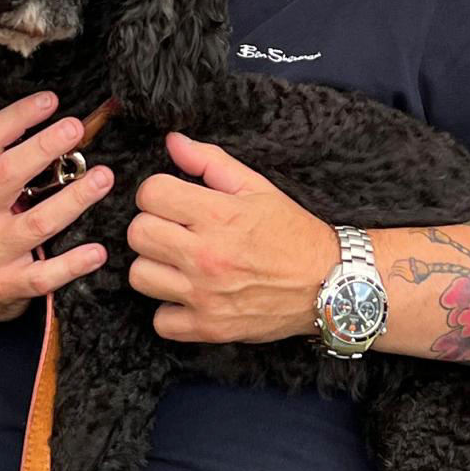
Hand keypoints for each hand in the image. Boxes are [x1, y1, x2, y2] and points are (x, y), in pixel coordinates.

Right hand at [0, 91, 111, 336]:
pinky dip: (72, 264)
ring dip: (73, 200)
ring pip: (35, 224)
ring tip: (103, 178)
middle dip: (42, 149)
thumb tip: (15, 109)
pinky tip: (98, 251)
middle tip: (74, 128)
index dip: (17, 117)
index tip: (49, 99)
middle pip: (6, 176)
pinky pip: (44, 276)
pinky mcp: (9, 285)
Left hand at [128, 132, 339, 343]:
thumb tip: (172, 142)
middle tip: (175, 230)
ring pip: (139, 276)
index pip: (151, 193)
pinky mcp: (209, 328)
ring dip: (155, 266)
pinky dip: (170, 310)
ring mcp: (206, 295)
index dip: (158, 192)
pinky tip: (188, 295)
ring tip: (180, 262)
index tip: (174, 200)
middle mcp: (207, 256)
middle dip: (152, 225)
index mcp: (219, 215)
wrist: (331, 284)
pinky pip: (160, 321)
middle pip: (138, 234)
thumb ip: (210, 162)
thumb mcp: (257, 187)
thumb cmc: (292, 233)